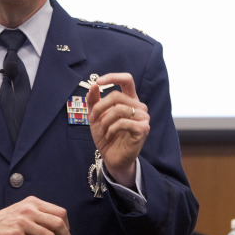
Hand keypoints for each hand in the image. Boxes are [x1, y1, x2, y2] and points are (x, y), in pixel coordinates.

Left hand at [86, 73, 150, 187]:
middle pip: (117, 95)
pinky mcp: (143, 129)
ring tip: (102, 129)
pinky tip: (109, 135)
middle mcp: (139, 106)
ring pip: (119, 109)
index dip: (113, 77)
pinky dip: (111, 129)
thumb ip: (93, 101)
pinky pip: (123, 122)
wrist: (111, 157)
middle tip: (92, 118)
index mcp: (129, 100)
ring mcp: (143, 118)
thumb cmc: (106, 135)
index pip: (127, 80)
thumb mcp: (95, 116)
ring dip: (105, 120)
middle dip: (100, 107)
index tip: (98, 82)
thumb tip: (93, 85)